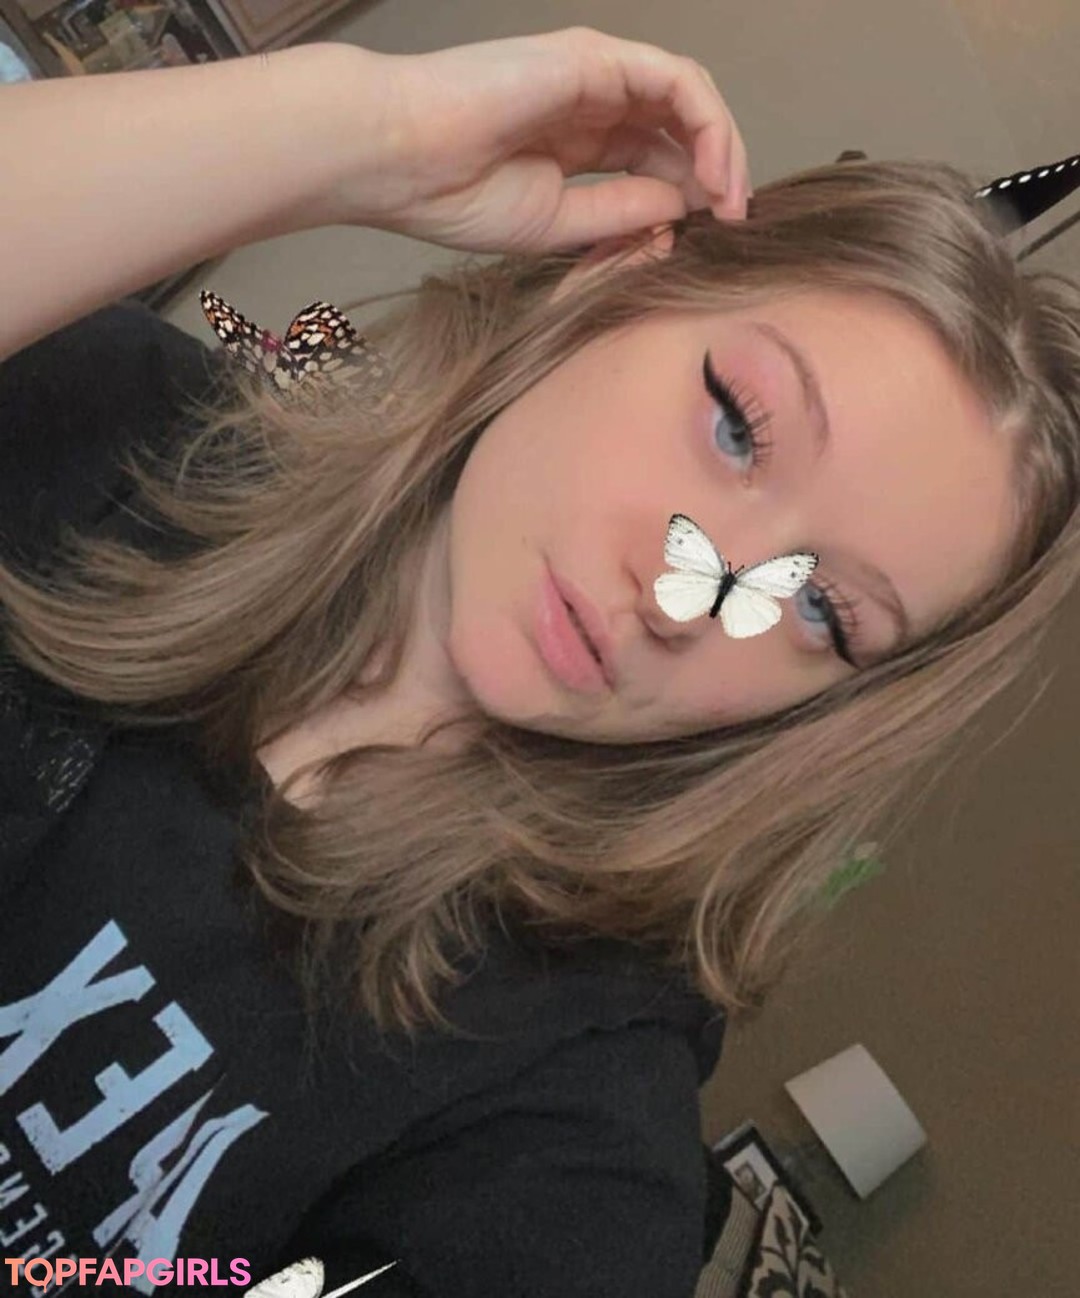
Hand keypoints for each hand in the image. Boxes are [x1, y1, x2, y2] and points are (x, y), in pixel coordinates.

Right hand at [331, 27, 750, 253]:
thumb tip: (684, 209)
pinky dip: (708, 123)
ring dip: (723, 149)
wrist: (399, 158)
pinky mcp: (598, 58)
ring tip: (732, 202)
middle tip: (735, 222)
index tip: (709, 238)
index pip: (655, 159)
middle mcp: (592, 102)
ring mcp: (597, 75)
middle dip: (717, 173)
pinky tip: (715, 172)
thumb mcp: (558, 224)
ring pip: (688, 99)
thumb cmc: (454, 194)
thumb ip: (622, 214)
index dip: (691, 195)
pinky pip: (677, 82)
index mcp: (576, 142)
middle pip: (680, 127)